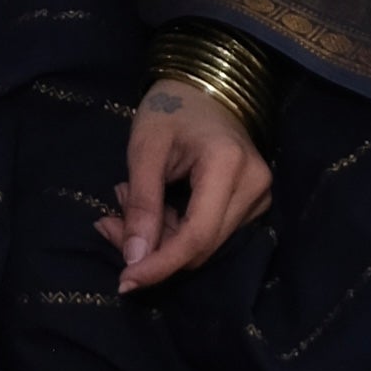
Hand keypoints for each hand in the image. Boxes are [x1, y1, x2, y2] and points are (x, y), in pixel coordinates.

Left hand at [98, 81, 272, 294]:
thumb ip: (141, 204)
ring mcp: (259, 196)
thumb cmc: (170, 109)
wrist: (203, 89)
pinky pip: (212, 234)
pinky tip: (157, 209)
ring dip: (163, 239)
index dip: (161, 264)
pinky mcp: (254, 204)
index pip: (197, 235)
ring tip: (129, 205)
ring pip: (205, 245)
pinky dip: (177, 231)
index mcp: (229, 165)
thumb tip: (134, 258)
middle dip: (155, 250)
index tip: (126, 281)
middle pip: (202, 247)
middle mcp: (255, 186)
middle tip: (111, 224)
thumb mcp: (145, 149)